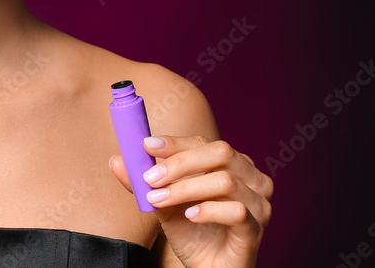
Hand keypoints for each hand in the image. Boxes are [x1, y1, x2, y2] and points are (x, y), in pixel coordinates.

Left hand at [110, 135, 272, 267]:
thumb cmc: (191, 231)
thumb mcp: (163, 203)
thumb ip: (143, 182)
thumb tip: (116, 160)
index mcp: (231, 164)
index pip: (204, 142)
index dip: (175, 142)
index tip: (146, 145)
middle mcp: (250, 178)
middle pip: (221, 152)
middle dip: (180, 163)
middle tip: (150, 177)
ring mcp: (258, 203)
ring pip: (225, 182)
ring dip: (185, 189)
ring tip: (159, 200)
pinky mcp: (256, 230)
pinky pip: (237, 212)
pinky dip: (208, 210)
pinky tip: (189, 216)